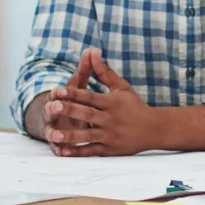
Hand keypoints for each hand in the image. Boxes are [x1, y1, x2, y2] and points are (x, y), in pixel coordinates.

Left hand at [41, 51, 167, 156]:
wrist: (154, 129)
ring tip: (53, 134)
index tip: (57, 91)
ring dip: (70, 135)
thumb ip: (104, 72)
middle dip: (68, 111)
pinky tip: (64, 152)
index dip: (73, 93)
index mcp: (112, 102)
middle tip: (50, 107)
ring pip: (87, 135)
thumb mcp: (121, 87)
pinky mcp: (110, 149)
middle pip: (86, 114)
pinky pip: (92, 151)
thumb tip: (92, 52)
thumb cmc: (135, 106)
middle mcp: (110, 119)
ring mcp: (110, 135)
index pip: (89, 97)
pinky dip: (78, 152)